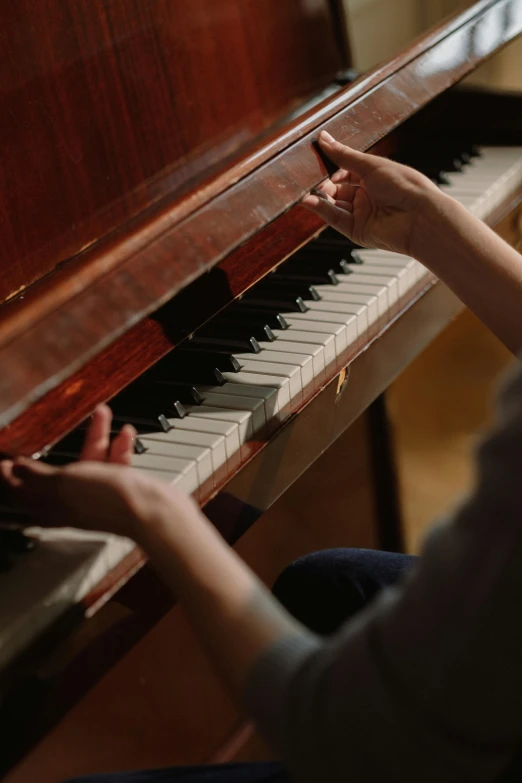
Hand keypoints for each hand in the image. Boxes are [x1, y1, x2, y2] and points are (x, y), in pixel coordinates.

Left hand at [0, 405, 199, 540]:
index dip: (11, 476)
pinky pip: (115, 464)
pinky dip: (118, 448)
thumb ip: (36, 476)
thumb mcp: (62, 483)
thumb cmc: (108, 500)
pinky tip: (125, 433)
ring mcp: (98, 495)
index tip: (5, 460)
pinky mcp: (121, 489)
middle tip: (44, 431)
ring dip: (96, 437)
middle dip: (53, 448)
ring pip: (90, 462)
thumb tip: (12, 470)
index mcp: (52, 506)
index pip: (23, 492)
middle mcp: (73, 502)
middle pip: (55, 474)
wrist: (153, 511)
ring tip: (102, 412)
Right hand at [302, 131, 441, 255]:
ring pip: (333, 205)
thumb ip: (344, 155)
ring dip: (319, 197)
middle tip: (307, 177)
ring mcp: (362, 214)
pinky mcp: (357, 231)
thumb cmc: (405, 185)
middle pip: (337, 189)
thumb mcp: (370, 165)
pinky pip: (336, 219)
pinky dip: (322, 210)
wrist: (420, 216)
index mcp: (374, 177)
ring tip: (304, 190)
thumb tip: (323, 138)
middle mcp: (367, 195)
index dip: (330, 165)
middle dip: (322, 183)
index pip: (345, 170)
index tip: (314, 159)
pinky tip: (309, 201)